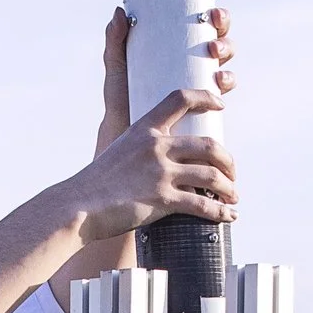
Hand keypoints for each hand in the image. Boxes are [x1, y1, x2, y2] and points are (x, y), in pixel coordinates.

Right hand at [62, 89, 237, 240]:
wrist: (78, 206)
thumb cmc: (96, 184)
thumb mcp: (119, 152)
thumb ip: (143, 151)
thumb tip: (164, 161)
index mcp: (144, 130)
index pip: (180, 99)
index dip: (205, 97)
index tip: (220, 103)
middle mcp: (156, 146)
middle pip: (209, 144)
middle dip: (228, 161)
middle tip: (231, 173)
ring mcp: (160, 172)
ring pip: (211, 175)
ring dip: (228, 187)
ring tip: (233, 196)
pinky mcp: (162, 199)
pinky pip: (202, 205)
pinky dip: (220, 212)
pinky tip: (229, 216)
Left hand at [96, 0, 233, 151]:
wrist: (126, 133)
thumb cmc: (121, 96)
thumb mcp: (117, 65)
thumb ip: (115, 40)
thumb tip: (120, 12)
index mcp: (177, 41)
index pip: (199, 13)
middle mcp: (194, 57)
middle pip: (217, 30)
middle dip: (221, 20)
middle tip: (212, 19)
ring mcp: (202, 77)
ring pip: (225, 55)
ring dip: (226, 48)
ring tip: (213, 52)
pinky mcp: (205, 101)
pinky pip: (224, 87)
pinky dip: (227, 80)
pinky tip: (219, 80)